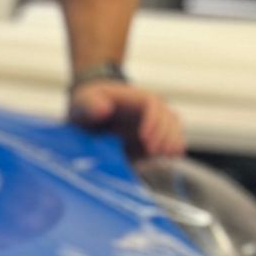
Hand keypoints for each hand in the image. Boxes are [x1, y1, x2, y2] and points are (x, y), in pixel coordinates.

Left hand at [68, 79, 185, 160]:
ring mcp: (153, 124)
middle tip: (153, 151)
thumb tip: (104, 110)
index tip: (144, 138)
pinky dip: (171, 150)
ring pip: (174, 129)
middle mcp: (148, 110)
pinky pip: (170, 142)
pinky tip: (167, 158)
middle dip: (165, 134)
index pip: (153, 104)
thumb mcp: (82, 102)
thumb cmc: (86, 105)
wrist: (89, 115)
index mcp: (133, 98)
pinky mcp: (153, 138)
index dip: (153, 120)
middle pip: (169, 117)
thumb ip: (90, 105)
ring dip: (172, 142)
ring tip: (164, 156)